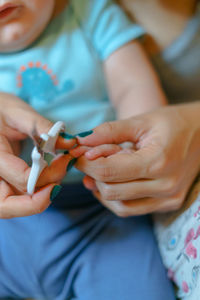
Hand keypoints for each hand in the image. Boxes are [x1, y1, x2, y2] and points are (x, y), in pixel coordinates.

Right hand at [0, 93, 75, 217]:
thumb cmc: (0, 110)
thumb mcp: (18, 112)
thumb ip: (43, 127)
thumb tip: (70, 143)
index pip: (20, 178)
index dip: (46, 175)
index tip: (67, 161)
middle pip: (6, 206)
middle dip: (36, 203)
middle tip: (57, 188)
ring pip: (12, 205)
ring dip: (37, 199)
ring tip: (56, 176)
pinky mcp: (2, 181)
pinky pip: (17, 197)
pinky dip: (35, 192)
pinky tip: (49, 175)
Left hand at [72, 103, 199, 216]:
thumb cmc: (174, 122)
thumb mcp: (142, 121)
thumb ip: (109, 132)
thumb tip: (81, 141)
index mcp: (158, 162)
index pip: (108, 172)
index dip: (86, 163)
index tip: (77, 153)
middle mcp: (165, 186)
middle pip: (110, 190)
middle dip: (93, 174)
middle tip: (90, 157)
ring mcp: (169, 199)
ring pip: (119, 205)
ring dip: (102, 189)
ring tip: (99, 170)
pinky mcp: (168, 204)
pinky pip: (132, 209)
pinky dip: (116, 198)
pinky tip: (110, 182)